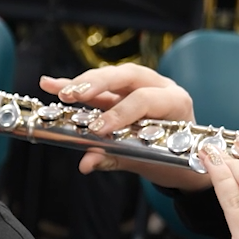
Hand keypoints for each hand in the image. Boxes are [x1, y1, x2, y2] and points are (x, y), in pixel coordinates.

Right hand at [39, 66, 209, 190]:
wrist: (186, 158)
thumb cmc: (173, 158)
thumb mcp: (148, 162)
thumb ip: (116, 159)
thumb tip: (87, 162)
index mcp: (175, 102)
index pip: (145, 99)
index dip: (120, 112)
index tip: (97, 129)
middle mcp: (160, 87)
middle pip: (127, 76)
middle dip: (97, 85)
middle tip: (71, 95)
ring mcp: (142, 86)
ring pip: (112, 77)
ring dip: (83, 84)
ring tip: (60, 91)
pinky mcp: (124, 92)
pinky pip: (101, 87)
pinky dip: (77, 86)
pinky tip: (52, 84)